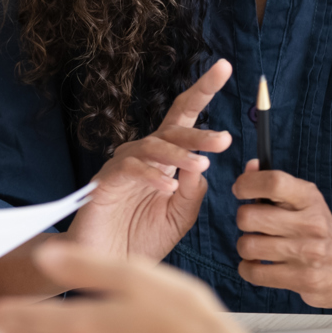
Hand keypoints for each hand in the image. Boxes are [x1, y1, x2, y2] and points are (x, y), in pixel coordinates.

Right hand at [62, 59, 233, 266]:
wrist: (110, 265)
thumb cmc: (143, 238)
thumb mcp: (179, 216)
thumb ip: (193, 192)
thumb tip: (203, 165)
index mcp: (165, 159)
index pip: (185, 119)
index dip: (203, 91)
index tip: (225, 67)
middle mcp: (145, 155)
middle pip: (173, 128)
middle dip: (200, 129)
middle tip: (225, 139)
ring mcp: (123, 166)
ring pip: (153, 146)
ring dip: (180, 155)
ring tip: (202, 165)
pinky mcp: (106, 181)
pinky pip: (130, 169)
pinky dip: (151, 176)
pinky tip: (168, 186)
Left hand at [233, 162, 331, 309]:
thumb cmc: (323, 231)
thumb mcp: (306, 202)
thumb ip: (276, 185)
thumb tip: (249, 167)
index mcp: (309, 198)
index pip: (273, 182)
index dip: (247, 184)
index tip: (240, 191)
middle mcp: (310, 224)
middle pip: (249, 216)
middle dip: (244, 221)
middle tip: (254, 225)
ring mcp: (308, 253)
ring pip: (248, 246)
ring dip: (246, 248)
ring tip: (259, 247)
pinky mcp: (304, 280)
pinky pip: (254, 273)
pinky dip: (249, 270)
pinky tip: (260, 266)